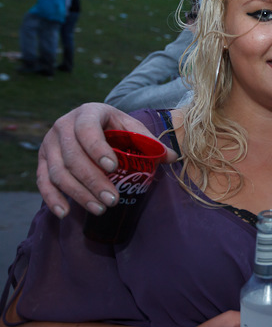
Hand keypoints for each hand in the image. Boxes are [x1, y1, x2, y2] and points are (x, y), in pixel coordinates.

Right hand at [37, 103, 177, 218]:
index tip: (112, 168)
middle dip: (93, 181)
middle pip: (73, 157)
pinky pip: (43, 181)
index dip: (97, 149)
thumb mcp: (131, 128)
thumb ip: (150, 142)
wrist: (89, 122)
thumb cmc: (114, 127)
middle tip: (113, 200)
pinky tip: (65, 212)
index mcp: (87, 113)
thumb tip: (173, 157)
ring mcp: (49, 144)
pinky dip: (52, 198)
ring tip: (100, 209)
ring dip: (78, 193)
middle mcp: (63, 125)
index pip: (87, 130)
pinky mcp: (42, 160)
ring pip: (58, 172)